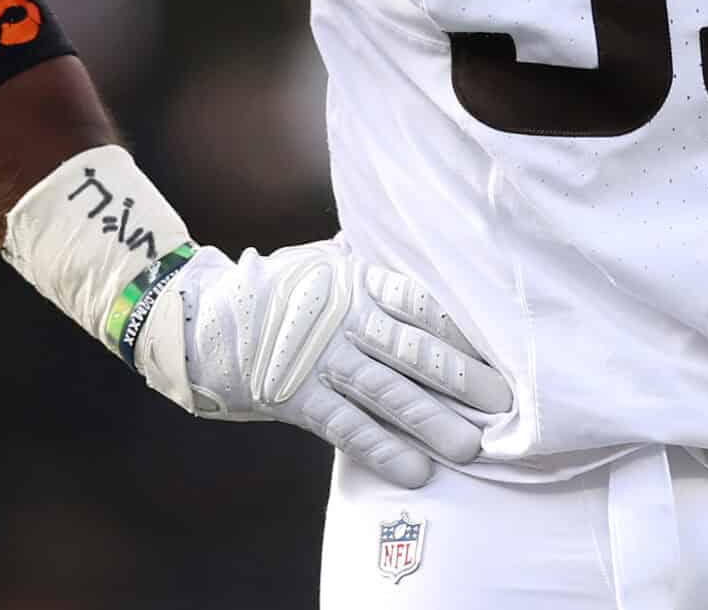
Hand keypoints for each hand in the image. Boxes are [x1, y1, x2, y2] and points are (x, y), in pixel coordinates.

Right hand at [136, 240, 513, 488]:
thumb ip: (370, 256)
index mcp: (358, 279)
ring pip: (389, 393)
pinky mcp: (297, 398)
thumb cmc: (276, 288)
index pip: (421, 303)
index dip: (462, 331)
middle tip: (505, 405)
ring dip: (433, 422)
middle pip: (415, 351)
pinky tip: (416, 471)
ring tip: (471, 447)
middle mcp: (346, 319)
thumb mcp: (324, 260)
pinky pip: (348, 427)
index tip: (501, 351)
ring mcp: (322, 360)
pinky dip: (384, 450)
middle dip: (463, 380)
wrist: (201, 318)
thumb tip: (416, 236)